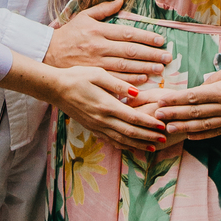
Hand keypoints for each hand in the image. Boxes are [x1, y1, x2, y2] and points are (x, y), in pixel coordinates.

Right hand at [44, 0, 170, 77]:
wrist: (48, 53)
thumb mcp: (83, 17)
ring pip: (125, 66)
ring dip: (145, 68)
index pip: (128, 33)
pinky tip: (144, 80)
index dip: (146, 37)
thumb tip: (121, 1)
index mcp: (99, 31)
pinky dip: (130, 80)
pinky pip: (115, 79)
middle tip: (167, 57)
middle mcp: (99, 46)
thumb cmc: (68, 34)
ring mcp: (96, 62)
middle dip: (151, 54)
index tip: (161, 40)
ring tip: (160, 69)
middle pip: (130, 51)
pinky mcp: (93, 75)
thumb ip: (103, 9)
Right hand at [50, 67, 169, 151]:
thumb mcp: (98, 74)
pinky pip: (110, 140)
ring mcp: (96, 126)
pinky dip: (123, 145)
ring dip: (138, 144)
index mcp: (106, 105)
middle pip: (130, 132)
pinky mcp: (92, 128)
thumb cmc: (77, 77)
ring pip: (121, 140)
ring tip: (153, 147)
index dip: (149, 123)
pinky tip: (132, 146)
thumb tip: (137, 93)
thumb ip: (118, 84)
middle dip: (148, 136)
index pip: (133, 117)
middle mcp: (102, 119)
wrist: (55, 88)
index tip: (163, 125)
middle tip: (164, 137)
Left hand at [155, 60, 220, 139]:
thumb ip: (216, 77)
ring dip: (184, 127)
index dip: (175, 99)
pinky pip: (218, 132)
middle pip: (195, 112)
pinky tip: (191, 135)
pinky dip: (203, 135)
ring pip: (204, 125)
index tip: (161, 100)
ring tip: (169, 128)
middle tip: (157, 116)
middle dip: (174, 114)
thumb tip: (201, 85)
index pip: (194, 96)